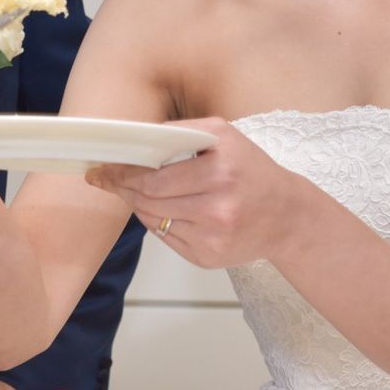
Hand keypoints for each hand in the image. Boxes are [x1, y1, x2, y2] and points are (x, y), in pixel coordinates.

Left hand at [85, 117, 297, 268]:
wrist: (287, 216)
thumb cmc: (251, 169)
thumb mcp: (223, 135)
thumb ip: (180, 131)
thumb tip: (135, 139)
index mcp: (221, 170)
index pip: (155, 177)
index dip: (123, 174)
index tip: (102, 168)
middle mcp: (218, 206)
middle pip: (149, 200)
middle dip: (123, 188)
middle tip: (105, 178)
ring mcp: (213, 237)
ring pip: (153, 220)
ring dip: (138, 204)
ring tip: (134, 190)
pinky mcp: (208, 258)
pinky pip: (166, 238)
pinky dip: (158, 221)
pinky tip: (163, 209)